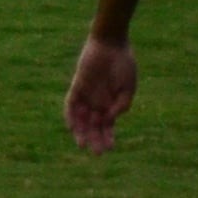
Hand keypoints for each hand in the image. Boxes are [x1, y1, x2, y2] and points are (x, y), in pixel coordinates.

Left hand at [69, 36, 139, 153]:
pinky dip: (70, 114)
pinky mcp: (77, 85)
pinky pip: (70, 102)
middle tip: (97, 153)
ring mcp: (86, 94)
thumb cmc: (124, 65)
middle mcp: (97, 101)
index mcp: (110, 103)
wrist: (113, 45)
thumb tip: (110, 119)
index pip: (106, 125)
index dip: (108, 137)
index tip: (111, 148)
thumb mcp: (127, 89)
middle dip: (95, 138)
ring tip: (82, 144)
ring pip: (80, 117)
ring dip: (81, 131)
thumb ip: (121, 105)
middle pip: (93, 125)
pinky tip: (71, 126)